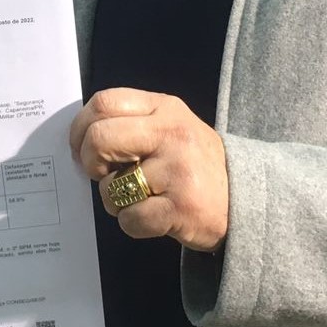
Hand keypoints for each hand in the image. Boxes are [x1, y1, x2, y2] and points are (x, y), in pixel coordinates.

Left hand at [69, 88, 227, 251]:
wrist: (246, 200)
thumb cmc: (193, 163)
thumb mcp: (170, 127)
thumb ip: (131, 124)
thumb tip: (80, 140)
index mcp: (164, 108)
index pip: (105, 102)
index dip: (80, 127)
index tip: (79, 147)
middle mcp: (172, 133)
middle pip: (100, 139)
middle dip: (90, 163)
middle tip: (102, 175)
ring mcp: (178, 170)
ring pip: (111, 186)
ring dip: (113, 200)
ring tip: (137, 198)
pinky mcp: (181, 207)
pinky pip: (130, 218)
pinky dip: (132, 223)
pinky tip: (152, 216)